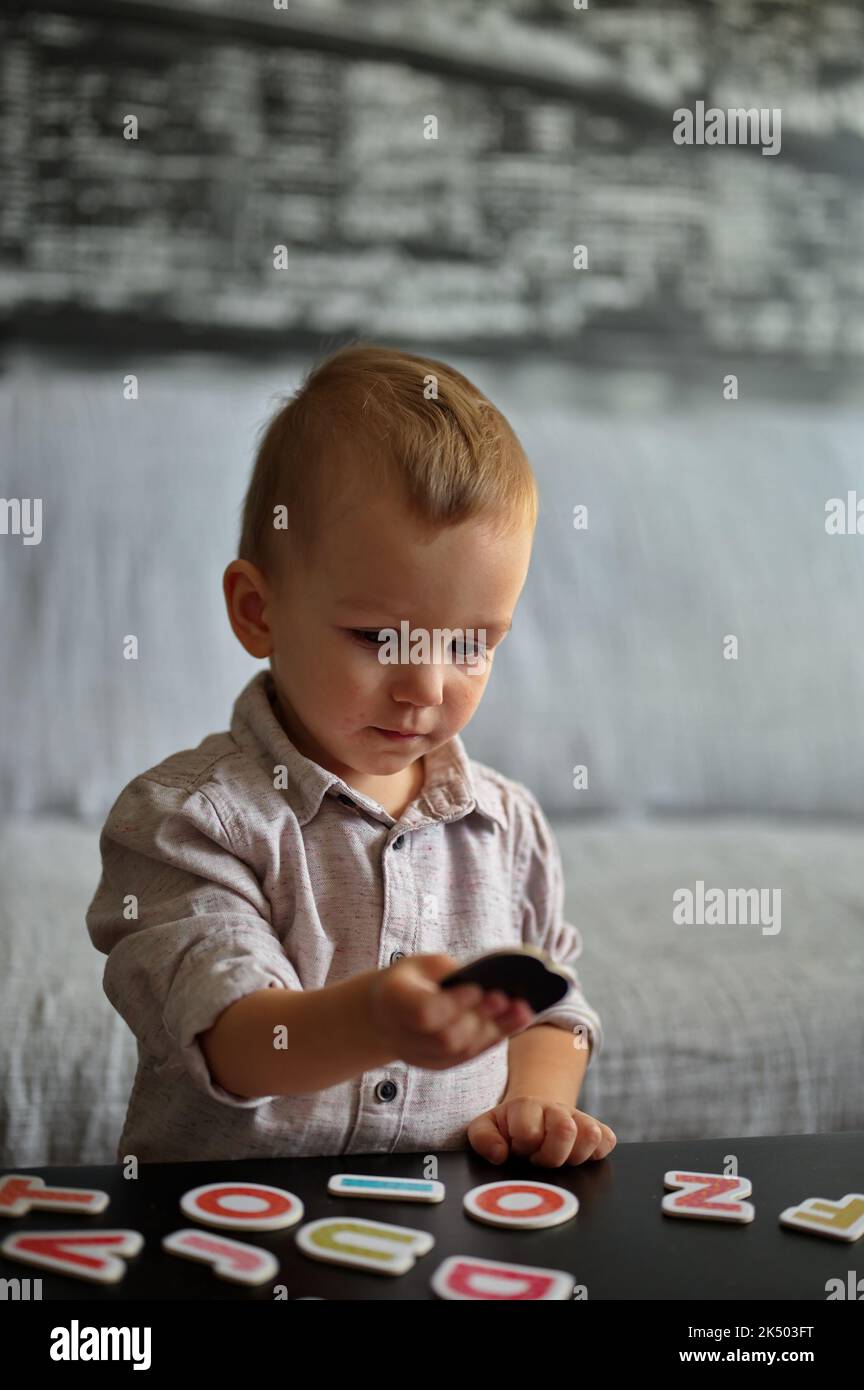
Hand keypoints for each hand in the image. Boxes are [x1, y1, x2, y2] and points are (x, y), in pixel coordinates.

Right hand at [369, 953, 535, 1070]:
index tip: (477, 988)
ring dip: (494, 1030)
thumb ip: (450, 974)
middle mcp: (402, 1034)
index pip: (424, 1011)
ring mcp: (418, 1055)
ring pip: (461, 1050)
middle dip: (480, 1018)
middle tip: (506, 1000)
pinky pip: (468, 1056)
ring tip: (522, 1011)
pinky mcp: (435, 1065)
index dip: (453, 1004)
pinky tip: (515, 1022)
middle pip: (446, 1037)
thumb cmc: (411, 981)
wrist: (385, 1012)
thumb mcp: (424, 965)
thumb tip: (489, 982)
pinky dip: (493, 1039)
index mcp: (393, 999)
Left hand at [467, 1096, 616, 1167]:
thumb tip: (500, 1155)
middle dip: (550, 1155)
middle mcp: (556, 1108)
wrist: (534, 1109)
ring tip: (558, 1157)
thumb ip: (483, 1139)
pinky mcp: (598, 1128)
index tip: (519, 1149)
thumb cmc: (510, 1125)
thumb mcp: (486, 1127)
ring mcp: (579, 1117)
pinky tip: (575, 1154)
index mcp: (526, 1106)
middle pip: (565, 1130)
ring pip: (591, 1134)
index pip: (529, 1132)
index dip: (523, 1147)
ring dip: (574, 1155)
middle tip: (539, 1158)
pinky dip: (595, 1153)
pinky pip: (608, 1141)